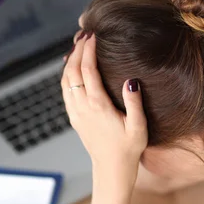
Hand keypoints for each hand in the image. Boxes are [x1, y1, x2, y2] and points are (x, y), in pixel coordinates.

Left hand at [61, 32, 147, 195]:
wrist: (111, 169)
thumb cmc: (128, 149)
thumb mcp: (138, 127)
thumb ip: (134, 103)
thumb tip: (131, 80)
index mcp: (98, 106)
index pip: (88, 71)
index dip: (89, 51)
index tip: (93, 36)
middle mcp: (82, 107)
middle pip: (72, 71)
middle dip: (77, 50)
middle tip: (85, 34)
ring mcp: (76, 112)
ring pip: (65, 80)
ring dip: (70, 61)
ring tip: (78, 45)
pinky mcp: (74, 117)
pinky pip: (65, 90)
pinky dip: (66, 74)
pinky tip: (72, 67)